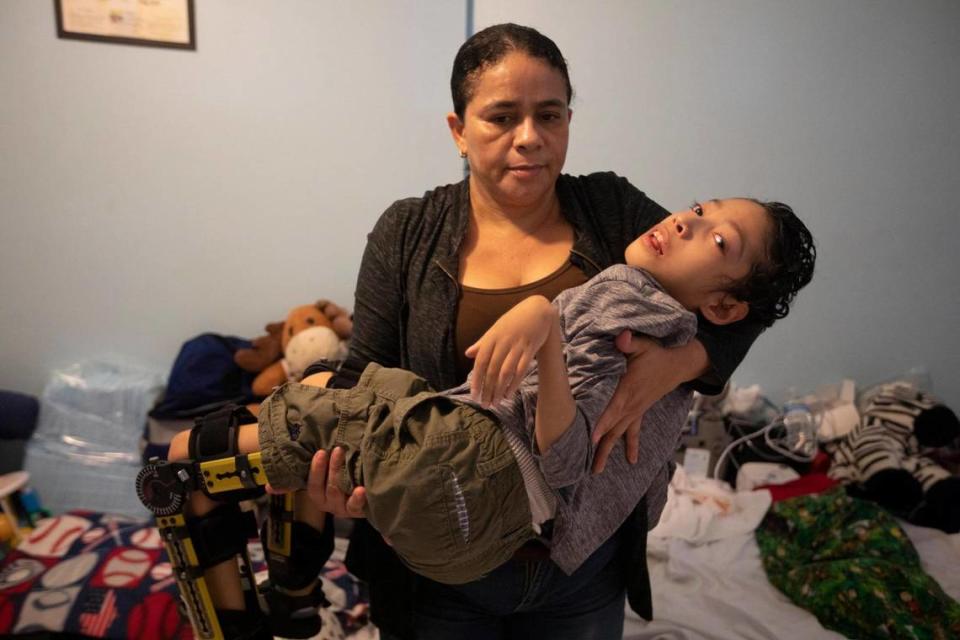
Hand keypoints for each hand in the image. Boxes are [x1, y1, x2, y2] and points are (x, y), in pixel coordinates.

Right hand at [301, 447, 366, 517]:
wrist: (363, 495)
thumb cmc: (342, 478)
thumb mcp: (331, 473)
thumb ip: (325, 463)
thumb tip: (318, 443)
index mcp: (319, 495)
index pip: (314, 484)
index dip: (316, 469)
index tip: (321, 452)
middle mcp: (329, 504)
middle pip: (328, 487)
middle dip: (333, 467)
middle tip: (339, 449)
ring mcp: (343, 509)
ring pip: (339, 493)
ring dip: (342, 476)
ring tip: (350, 460)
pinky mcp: (357, 511)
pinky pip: (355, 507)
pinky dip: (357, 498)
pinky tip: (361, 490)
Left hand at [464, 295, 554, 406]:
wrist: (537, 309)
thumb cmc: (514, 320)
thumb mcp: (496, 328)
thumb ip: (482, 343)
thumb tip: (468, 354)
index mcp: (492, 338)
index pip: (480, 362)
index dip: (477, 380)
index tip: (474, 394)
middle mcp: (503, 342)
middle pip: (492, 370)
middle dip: (487, 389)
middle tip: (485, 404)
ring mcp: (517, 346)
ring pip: (505, 372)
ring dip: (499, 389)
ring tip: (495, 402)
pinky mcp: (530, 349)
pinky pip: (521, 370)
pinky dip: (514, 384)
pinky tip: (508, 394)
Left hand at [591, 331, 706, 473]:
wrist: (678, 365)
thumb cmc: (657, 354)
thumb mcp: (643, 345)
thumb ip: (630, 343)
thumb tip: (621, 337)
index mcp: (628, 390)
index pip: (613, 409)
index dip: (603, 423)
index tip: (593, 439)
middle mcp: (632, 405)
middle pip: (614, 429)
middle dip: (602, 448)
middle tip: (591, 468)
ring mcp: (636, 410)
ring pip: (620, 434)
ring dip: (610, 452)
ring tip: (598, 470)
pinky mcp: (640, 411)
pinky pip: (634, 431)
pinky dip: (631, 445)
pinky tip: (631, 460)